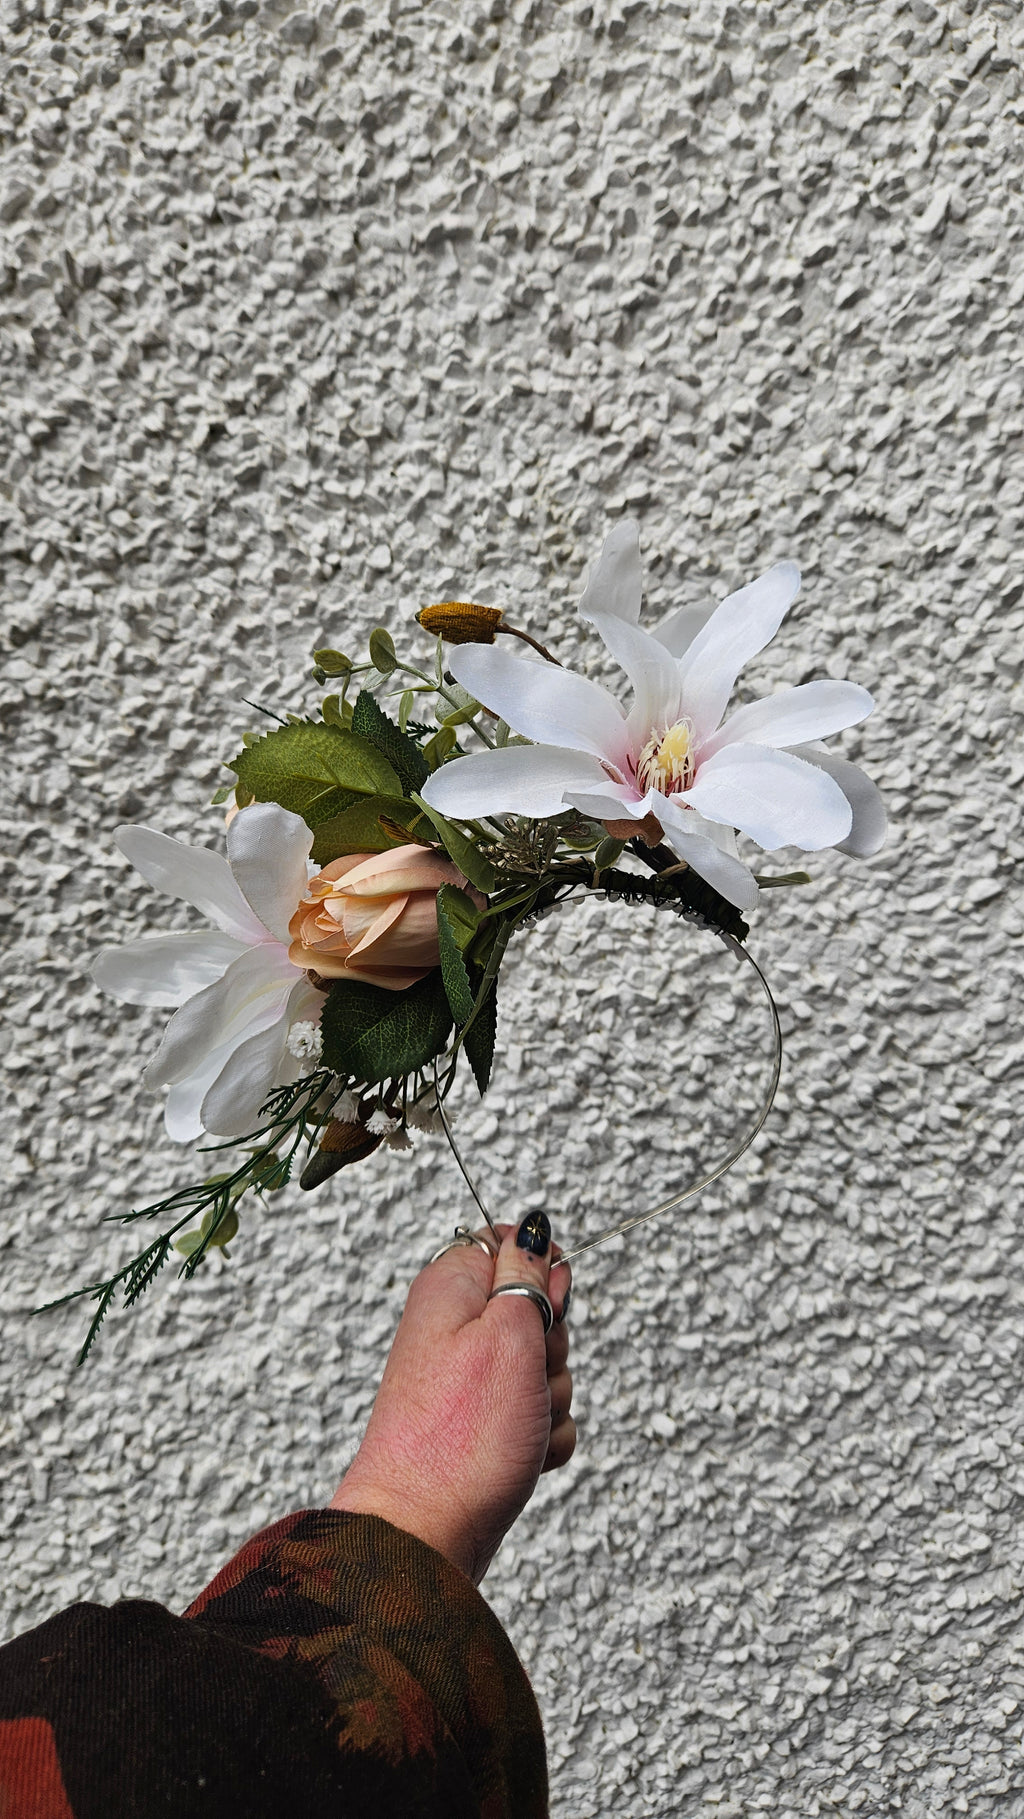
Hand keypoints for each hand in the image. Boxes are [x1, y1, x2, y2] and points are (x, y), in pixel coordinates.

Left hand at [329, 1216, 573, 1584]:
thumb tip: (535, 1225)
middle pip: (541, 1312)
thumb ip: (529, 1275)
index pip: (514, 1244)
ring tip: (517, 1426)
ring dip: (550, 1401)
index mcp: (452, 1287)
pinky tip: (521, 1457)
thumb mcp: (507, 1334)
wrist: (424, 1534)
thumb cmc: (461, 1436)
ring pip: (547, 1370)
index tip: (541, 1308)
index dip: (542, 1274)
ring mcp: (472, 1381)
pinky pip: (541, 1418)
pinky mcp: (485, 1426)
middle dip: (552, 1349)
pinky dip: (542, 1438)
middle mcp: (458, 1328)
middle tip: (524, 1378)